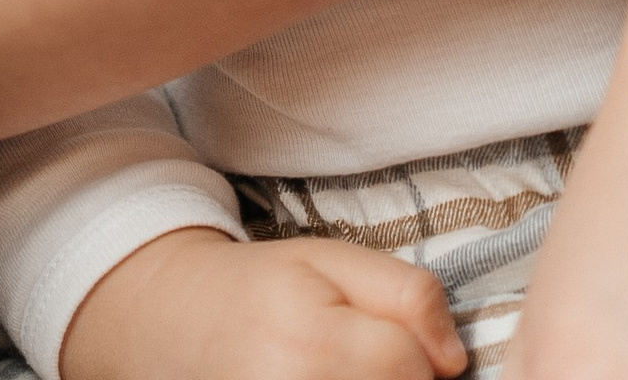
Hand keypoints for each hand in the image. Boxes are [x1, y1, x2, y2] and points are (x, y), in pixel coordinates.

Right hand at [61, 227, 464, 379]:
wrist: (173, 325)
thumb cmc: (261, 288)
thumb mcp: (333, 260)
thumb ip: (407, 295)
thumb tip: (454, 360)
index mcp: (314, 346)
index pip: (414, 369)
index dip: (416, 350)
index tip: (385, 338)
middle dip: (398, 378)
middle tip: (363, 359)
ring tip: (343, 371)